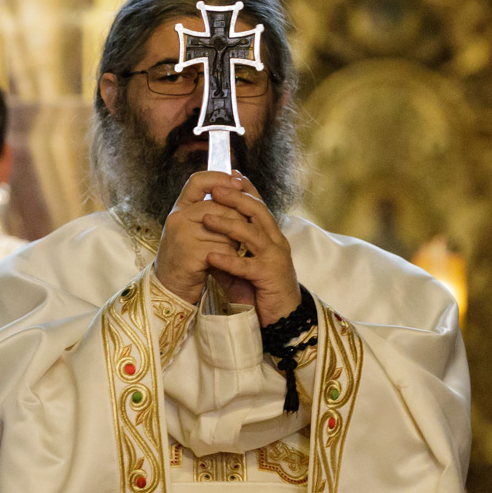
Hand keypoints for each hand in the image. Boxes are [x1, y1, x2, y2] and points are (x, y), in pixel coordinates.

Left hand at [153, 171, 302, 325]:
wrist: (285, 317)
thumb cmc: (263, 290)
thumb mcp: (243, 266)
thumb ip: (229, 251)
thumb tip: (206, 239)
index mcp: (271, 235)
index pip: (259, 205)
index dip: (245, 189)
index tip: (228, 175)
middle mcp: (276, 241)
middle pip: (257, 211)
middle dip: (235, 198)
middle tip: (214, 189)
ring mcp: (275, 257)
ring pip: (251, 233)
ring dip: (227, 224)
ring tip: (206, 218)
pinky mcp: (269, 276)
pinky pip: (246, 266)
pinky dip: (228, 260)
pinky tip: (211, 256)